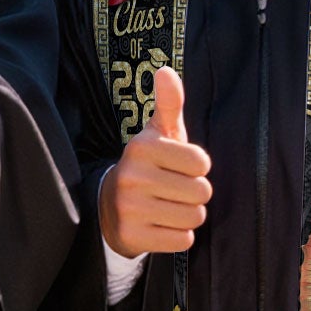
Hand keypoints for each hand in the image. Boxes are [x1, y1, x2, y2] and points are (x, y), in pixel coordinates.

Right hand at [99, 66, 211, 255]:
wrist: (108, 206)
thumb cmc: (147, 166)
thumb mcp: (157, 134)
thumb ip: (168, 103)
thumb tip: (165, 70)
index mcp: (142, 147)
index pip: (202, 163)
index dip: (197, 168)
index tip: (178, 167)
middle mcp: (132, 176)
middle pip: (202, 192)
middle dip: (194, 194)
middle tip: (173, 190)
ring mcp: (130, 208)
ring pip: (194, 217)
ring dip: (188, 215)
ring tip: (167, 207)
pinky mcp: (133, 236)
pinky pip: (182, 240)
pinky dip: (177, 236)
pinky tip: (160, 225)